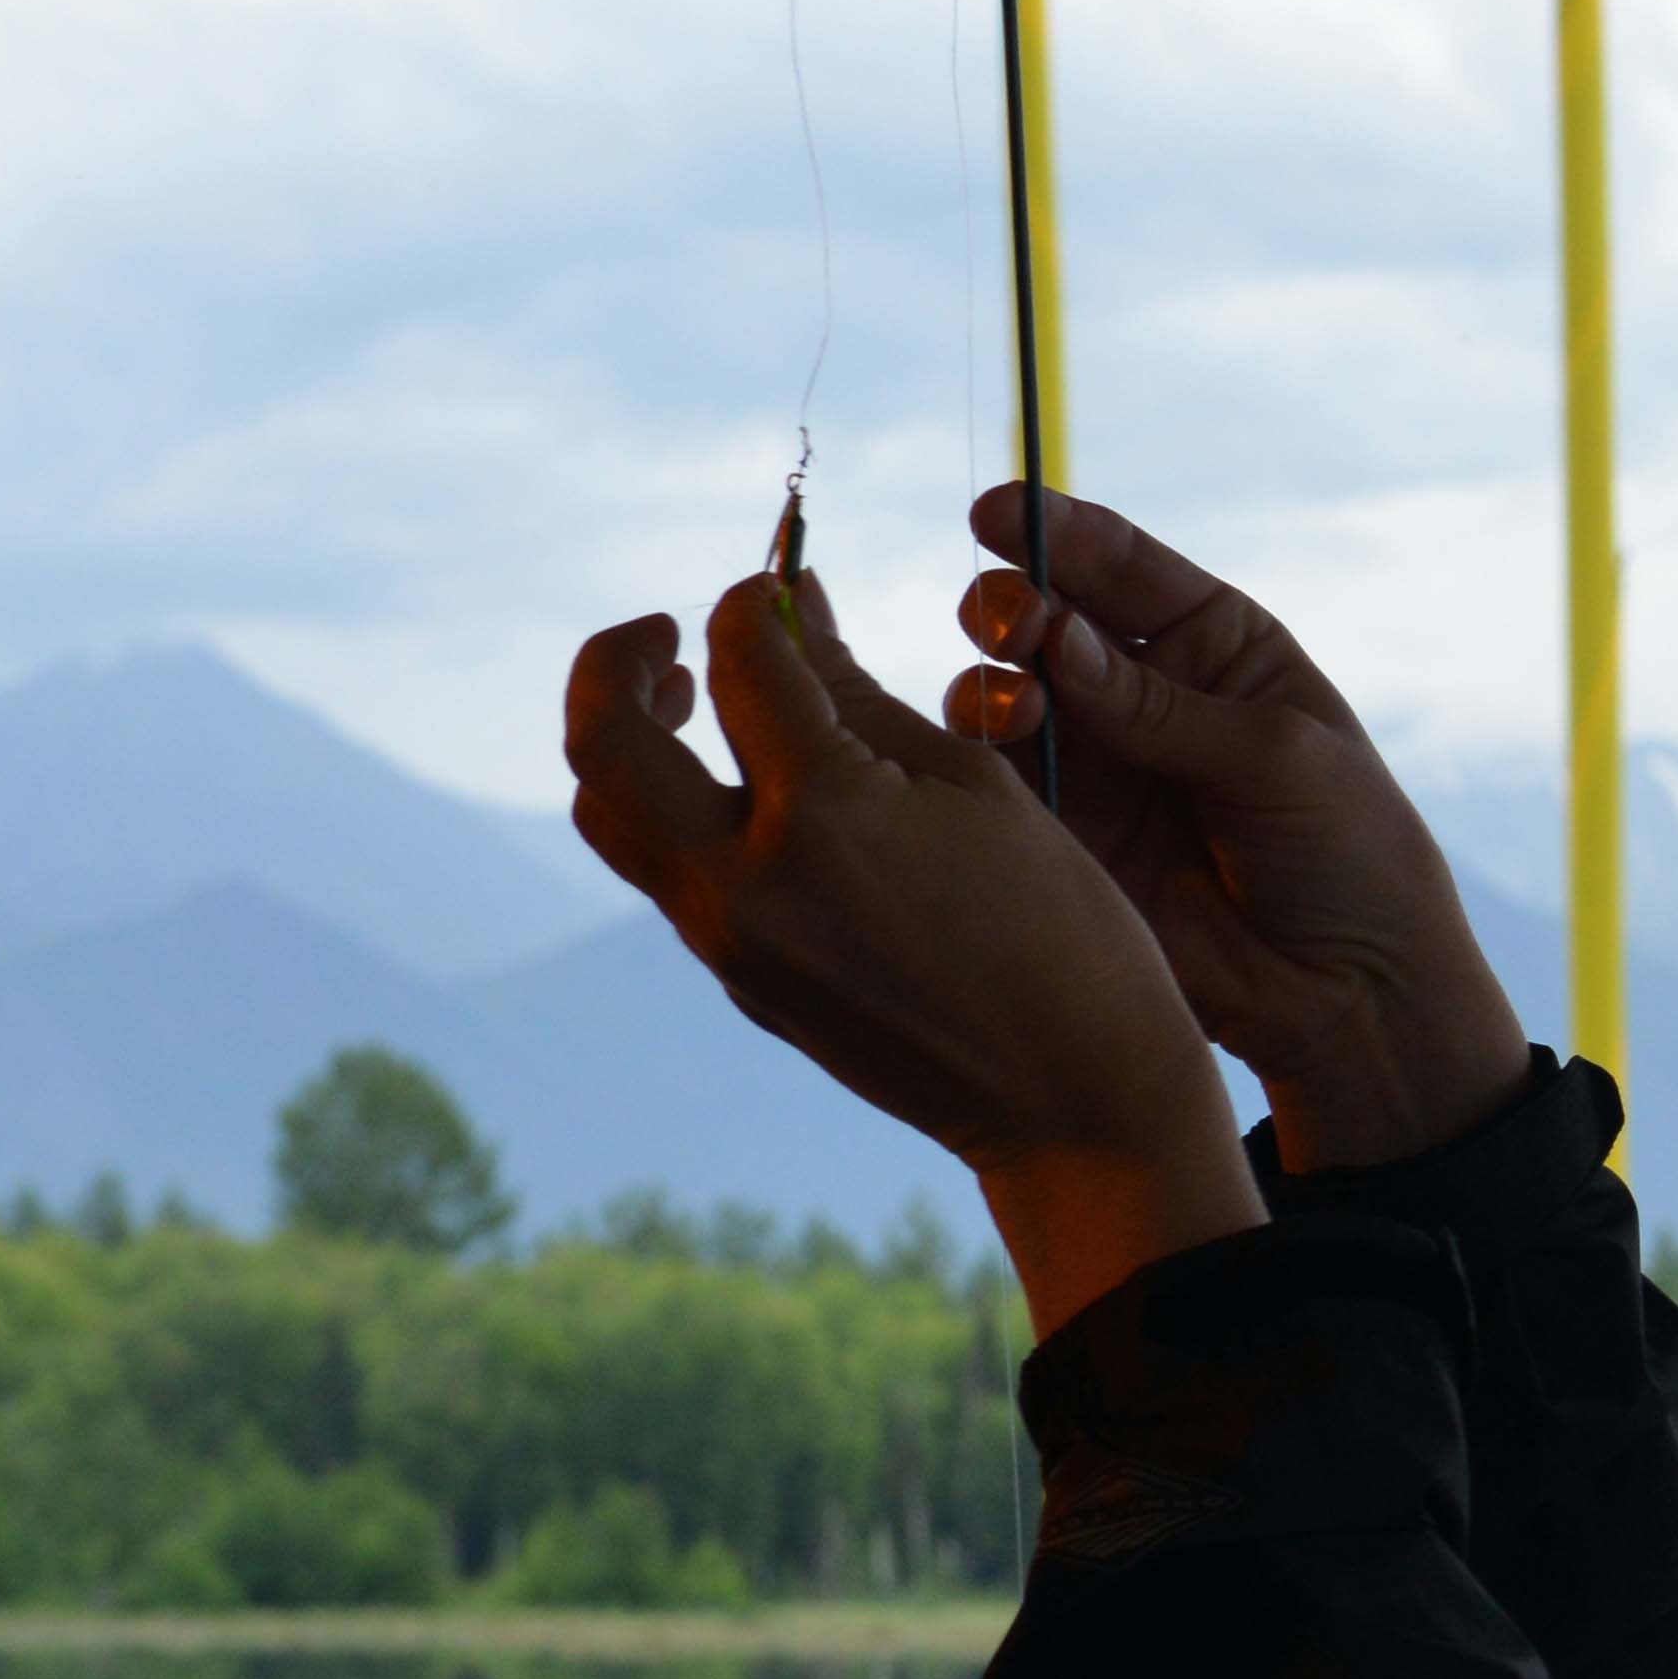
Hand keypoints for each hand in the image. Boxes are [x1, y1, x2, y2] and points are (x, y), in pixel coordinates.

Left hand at [564, 564, 1259, 1334]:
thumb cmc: (1062, 925)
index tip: (782, 582)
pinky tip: (754, 789)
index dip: (754, 600)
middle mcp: (747, 879)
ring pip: (610, 814)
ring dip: (628, 741)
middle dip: (620, 661)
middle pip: (605, 740)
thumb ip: (858, 695)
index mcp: (825, 812)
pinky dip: (681, 805)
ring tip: (689, 704)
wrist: (1072, 1096)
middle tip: (670, 635)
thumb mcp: (974, 785)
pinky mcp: (740, 978)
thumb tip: (790, 613)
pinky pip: (668, 871)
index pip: (740, 658)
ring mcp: (730, 940)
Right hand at [947, 488, 1536, 1177]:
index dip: (1058, 532)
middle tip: (1010, 623)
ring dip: (995, 684)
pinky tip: (993, 755)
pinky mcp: (1062, 834)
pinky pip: (994, 778)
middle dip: (1015, 607)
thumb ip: (1161, 706)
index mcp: (1216, 644)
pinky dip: (979, 758)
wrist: (1348, 991)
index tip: (998, 512)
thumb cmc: (1347, 851)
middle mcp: (1143, 690)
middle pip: (1048, 620)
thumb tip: (1059, 639)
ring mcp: (1096, 760)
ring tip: (1018, 704)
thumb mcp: (1275, 758)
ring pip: (1005, 693)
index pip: (1123, 567)